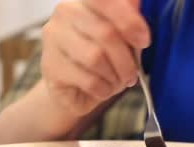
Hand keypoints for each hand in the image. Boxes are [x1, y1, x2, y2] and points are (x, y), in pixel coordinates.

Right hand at [40, 0, 149, 117]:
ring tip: (115, 81)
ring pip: (96, 58)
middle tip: (131, 74)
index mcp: (85, 0)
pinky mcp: (50, 66)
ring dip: (114, 76)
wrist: (76, 91)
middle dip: (126, 60)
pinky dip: (103, 89)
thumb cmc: (104, 62)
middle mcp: (65, 12)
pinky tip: (102, 89)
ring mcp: (53, 38)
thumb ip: (130, 22)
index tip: (143, 41)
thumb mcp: (124, 40)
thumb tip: (136, 1)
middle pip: (106, 33)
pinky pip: (88, 80)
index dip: (129, 20)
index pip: (104, 0)